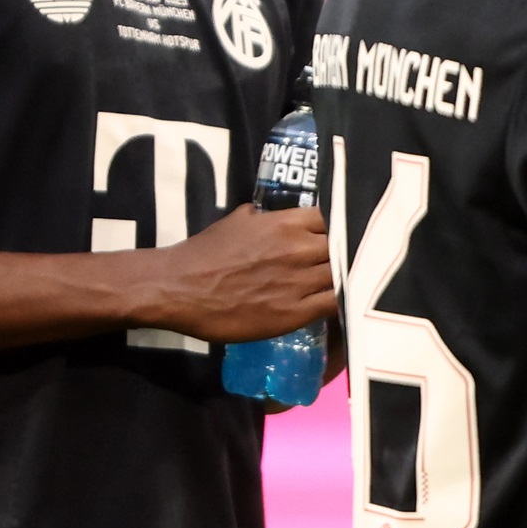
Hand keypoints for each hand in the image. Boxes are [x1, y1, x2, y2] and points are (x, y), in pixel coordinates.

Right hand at [141, 203, 335, 342]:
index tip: (342, 235)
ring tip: (349, 281)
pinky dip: (342, 302)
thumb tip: (275, 214)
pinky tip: (342, 302)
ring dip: (347, 278)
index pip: (334, 219)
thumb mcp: (238, 221)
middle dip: (347, 254)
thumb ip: (266, 217)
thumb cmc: (205, 253)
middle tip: (348, 261)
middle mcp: (298, 250)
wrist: (178, 289)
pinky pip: (334, 305)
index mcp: (286, 224)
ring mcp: (298, 283)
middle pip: (344, 248)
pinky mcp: (294, 313)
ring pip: (344, 276)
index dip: (341, 228)